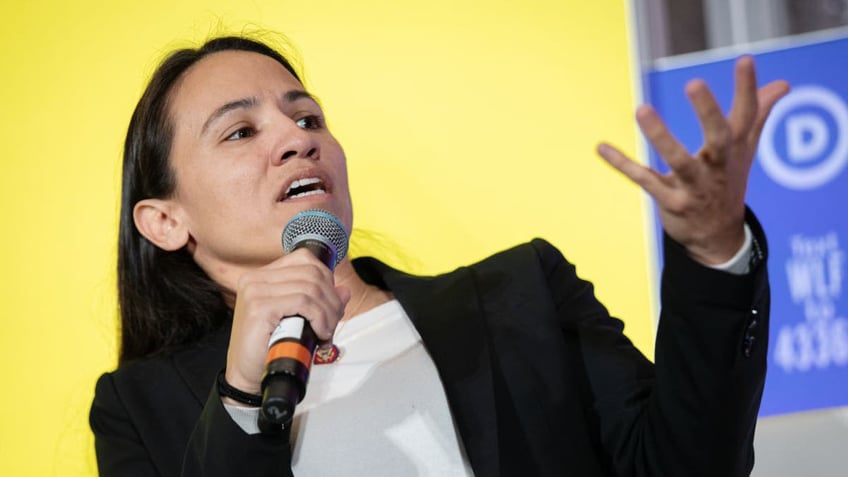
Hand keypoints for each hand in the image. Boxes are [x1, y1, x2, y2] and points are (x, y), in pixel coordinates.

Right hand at [224, 249, 350, 394]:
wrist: (248, 375)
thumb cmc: (270, 348)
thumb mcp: (300, 320)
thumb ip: (320, 302)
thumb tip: (344, 291)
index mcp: (263, 276)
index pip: (304, 259)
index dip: (327, 278)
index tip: (331, 303)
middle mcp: (256, 278)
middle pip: (312, 273)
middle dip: (332, 299)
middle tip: (333, 323)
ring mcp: (256, 291)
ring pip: (311, 287)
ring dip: (328, 312)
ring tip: (326, 332)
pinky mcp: (260, 307)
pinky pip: (303, 302)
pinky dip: (319, 317)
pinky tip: (319, 333)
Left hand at [597, 56, 789, 264]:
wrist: (718, 239)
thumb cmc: (728, 184)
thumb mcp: (744, 150)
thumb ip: (757, 114)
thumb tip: (782, 85)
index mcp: (734, 150)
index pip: (746, 116)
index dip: (747, 89)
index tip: (745, 60)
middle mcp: (717, 167)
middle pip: (717, 138)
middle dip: (708, 112)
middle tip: (694, 83)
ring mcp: (694, 187)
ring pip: (678, 160)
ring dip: (660, 136)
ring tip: (643, 108)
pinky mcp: (670, 202)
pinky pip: (644, 180)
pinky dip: (622, 164)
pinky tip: (601, 147)